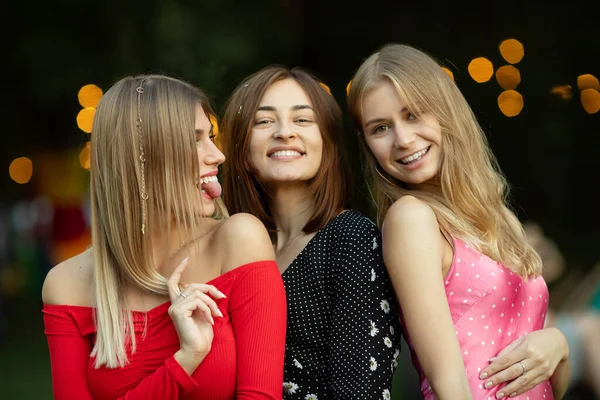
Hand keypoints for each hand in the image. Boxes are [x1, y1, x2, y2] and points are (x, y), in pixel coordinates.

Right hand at [167, 257, 225, 373]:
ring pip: (197, 293)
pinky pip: (197, 301)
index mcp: (179, 304)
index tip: (186, 259)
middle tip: (221, 297)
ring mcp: (175, 307)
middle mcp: (174, 304)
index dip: (178, 270)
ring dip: (211, 303)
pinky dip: (207, 308)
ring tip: (216, 315)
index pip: (173, 283)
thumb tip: (211, 290)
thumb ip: (202, 300)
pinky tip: (210, 319)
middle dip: (210, 289)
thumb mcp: (204, 312)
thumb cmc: (202, 334)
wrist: (198, 350)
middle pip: (193, 285)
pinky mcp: (178, 311)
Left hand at [479, 328, 567, 398]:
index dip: (493, 368)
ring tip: (498, 394)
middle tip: (487, 385)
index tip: (483, 374)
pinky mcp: (545, 375)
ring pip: (522, 381)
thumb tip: (492, 360)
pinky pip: (531, 384)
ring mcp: (541, 369)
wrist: (559, 342)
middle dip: (498, 379)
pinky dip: (521, 390)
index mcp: (526, 348)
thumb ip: (507, 350)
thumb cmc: (536, 338)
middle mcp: (534, 359)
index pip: (506, 360)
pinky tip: (512, 394)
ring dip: (509, 389)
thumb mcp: (521, 339)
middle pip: (513, 372)